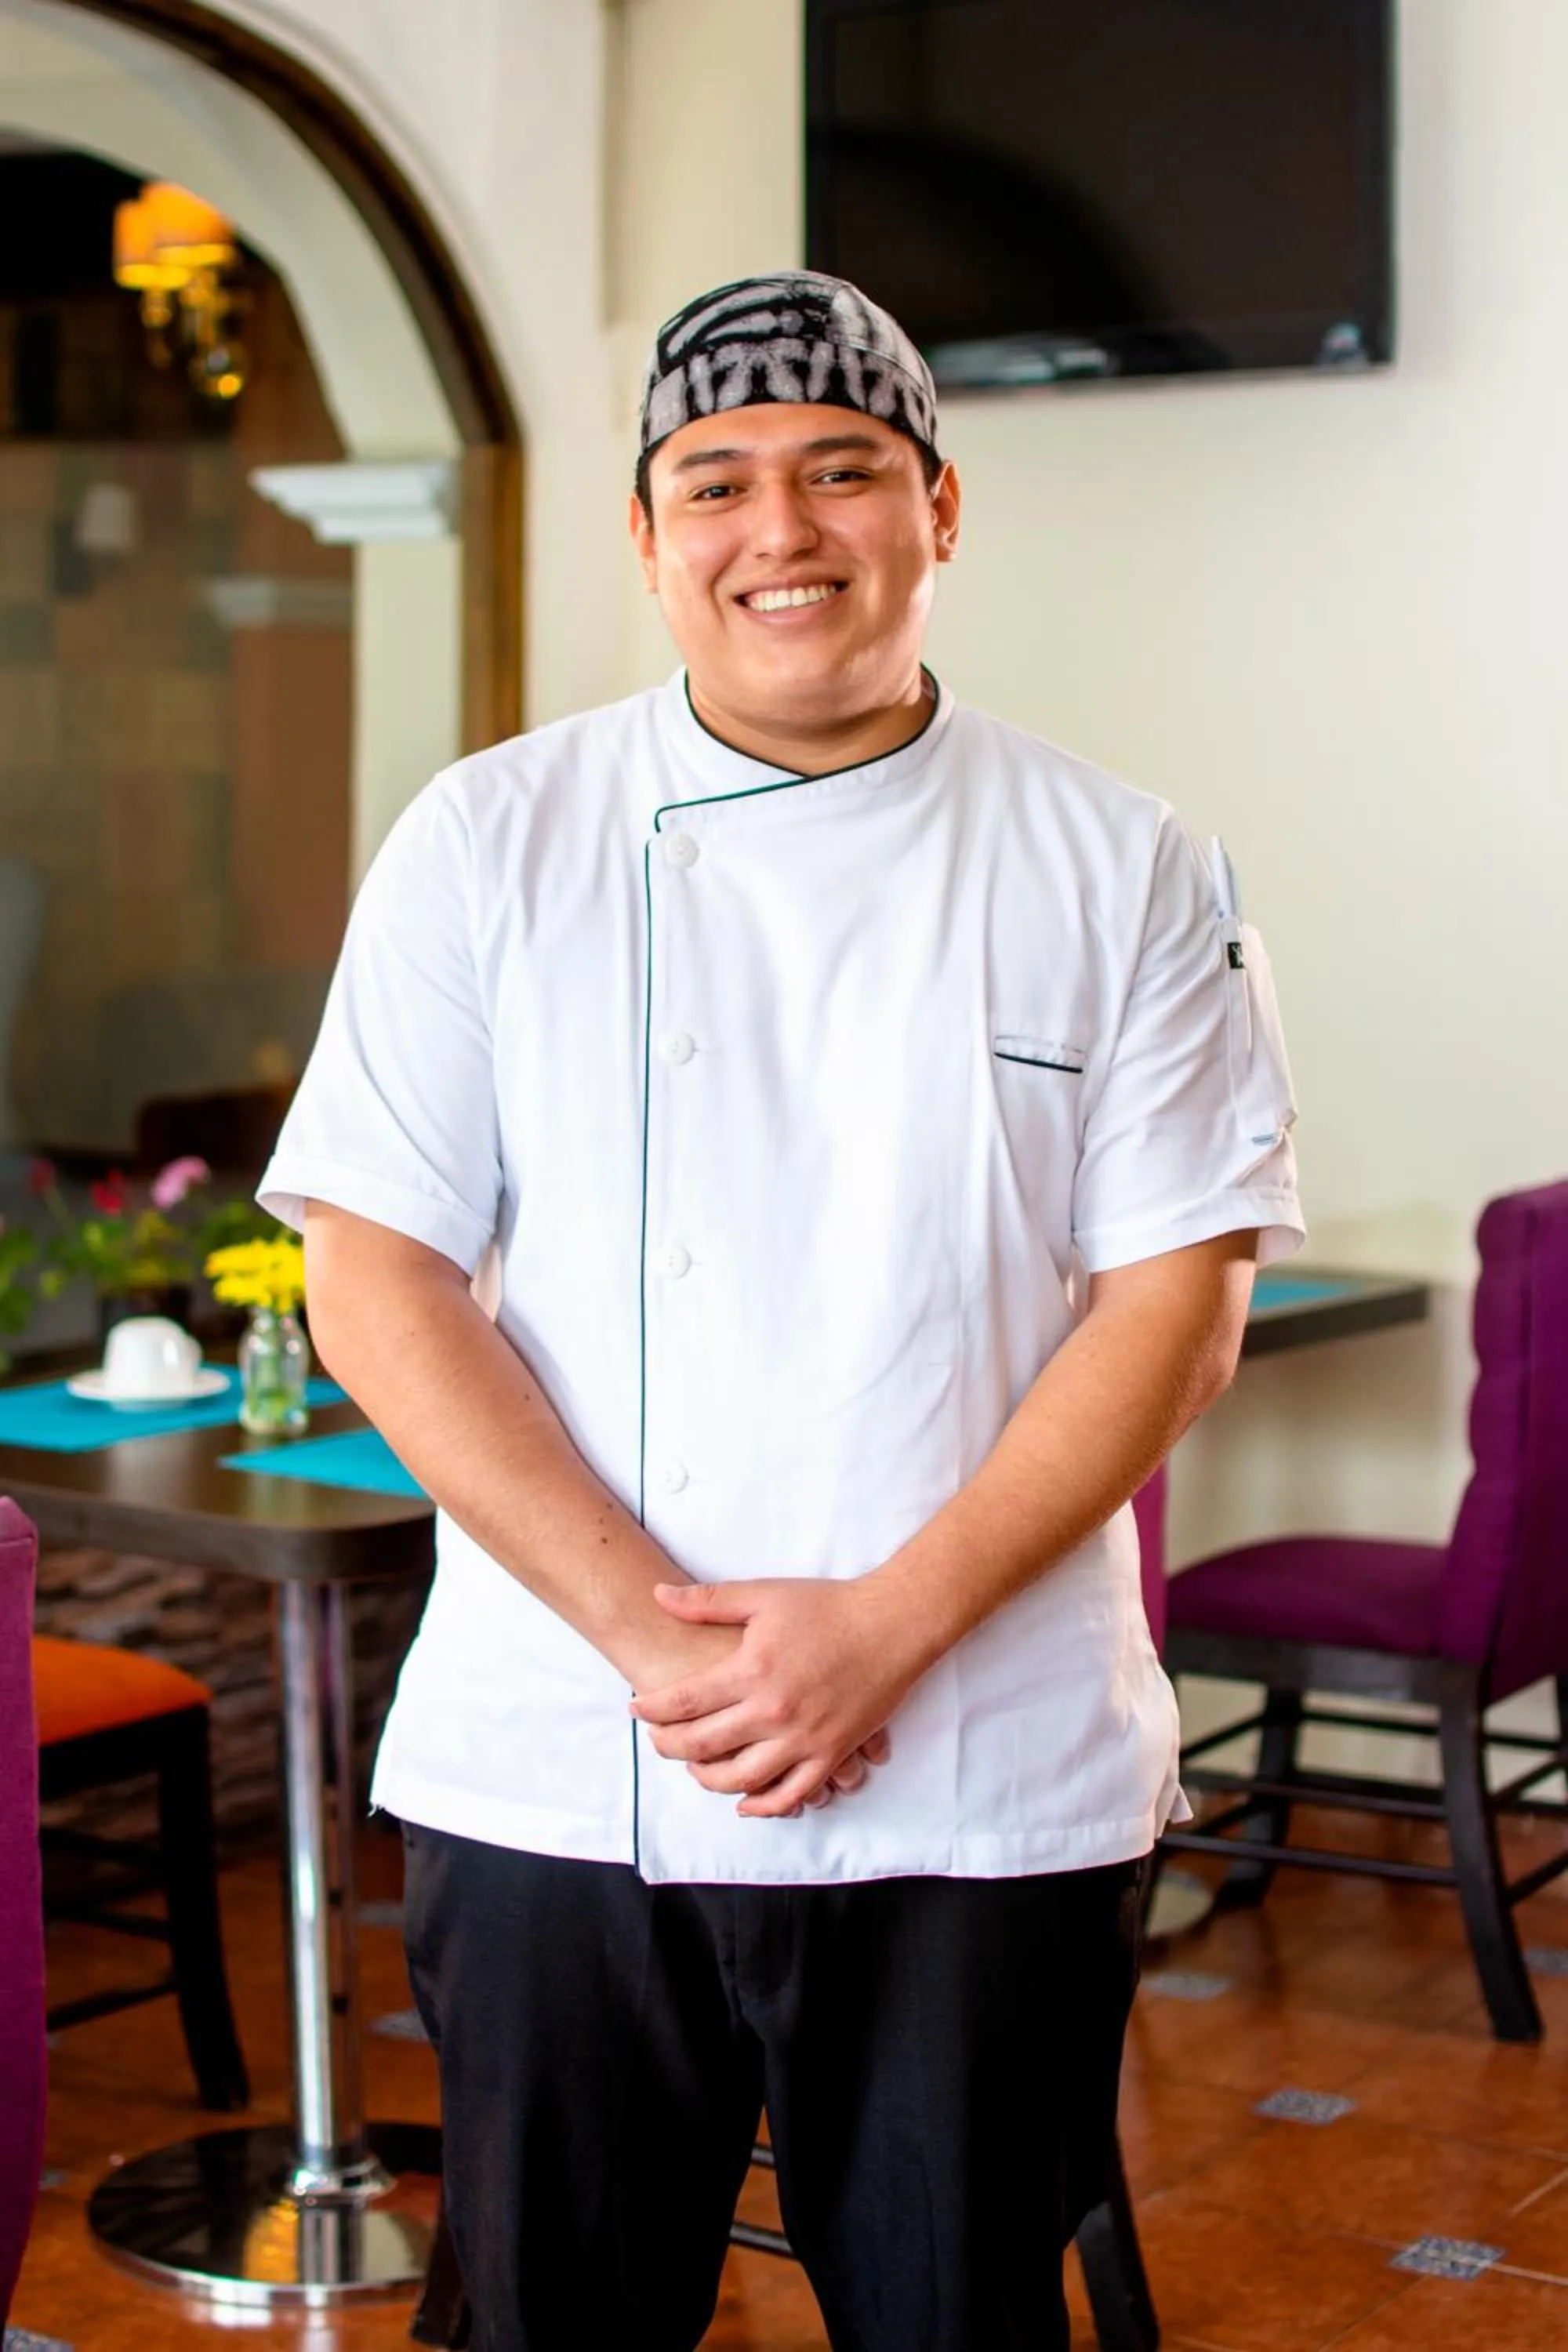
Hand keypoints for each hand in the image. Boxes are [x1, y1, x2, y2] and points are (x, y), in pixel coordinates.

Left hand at [629, 1575, 923, 1818]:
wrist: (893, 1624)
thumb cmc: (828, 1606)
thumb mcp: (764, 1595)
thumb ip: (708, 1601)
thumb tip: (657, 1596)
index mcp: (753, 1669)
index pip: (683, 1700)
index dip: (651, 1708)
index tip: (636, 1707)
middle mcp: (774, 1710)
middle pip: (702, 1745)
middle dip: (668, 1746)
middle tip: (655, 1741)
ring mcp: (804, 1738)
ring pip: (740, 1780)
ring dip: (707, 1780)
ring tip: (694, 1766)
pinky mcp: (832, 1754)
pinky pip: (791, 1795)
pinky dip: (763, 1806)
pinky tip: (744, 1802)